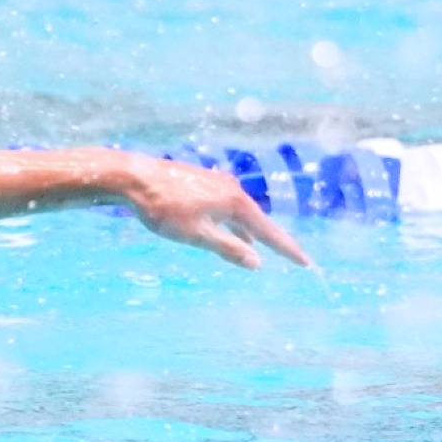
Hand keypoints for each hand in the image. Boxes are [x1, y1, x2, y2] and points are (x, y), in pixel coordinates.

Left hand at [120, 156, 312, 269]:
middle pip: (257, 221)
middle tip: (293, 256)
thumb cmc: (163, 209)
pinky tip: (226, 230)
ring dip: (248, 231)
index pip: (269, 232)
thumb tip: (257, 262)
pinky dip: (231, 222)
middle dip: (273, 240)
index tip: (307, 263)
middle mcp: (232, 189)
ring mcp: (217, 183)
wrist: (134, 178)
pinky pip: (225, 206)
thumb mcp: (196, 235)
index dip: (288, 250)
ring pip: (239, 213)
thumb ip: (228, 248)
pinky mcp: (202, 182)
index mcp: (235, 203)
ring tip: (257, 248)